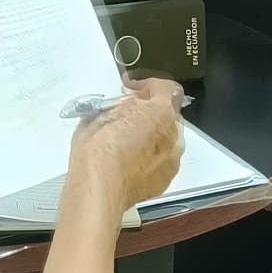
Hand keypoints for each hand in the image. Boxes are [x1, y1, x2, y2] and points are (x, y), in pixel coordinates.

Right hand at [69, 77, 184, 209]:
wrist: (99, 187)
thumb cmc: (98, 149)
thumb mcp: (101, 113)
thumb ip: (120, 105)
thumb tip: (124, 106)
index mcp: (159, 111)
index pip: (165, 88)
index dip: (147, 85)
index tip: (133, 89)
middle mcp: (172, 133)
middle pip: (167, 114)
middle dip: (150, 112)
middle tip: (128, 116)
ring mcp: (171, 158)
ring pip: (166, 138)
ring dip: (152, 135)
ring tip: (128, 142)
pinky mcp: (165, 178)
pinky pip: (162, 160)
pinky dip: (150, 157)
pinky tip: (131, 162)